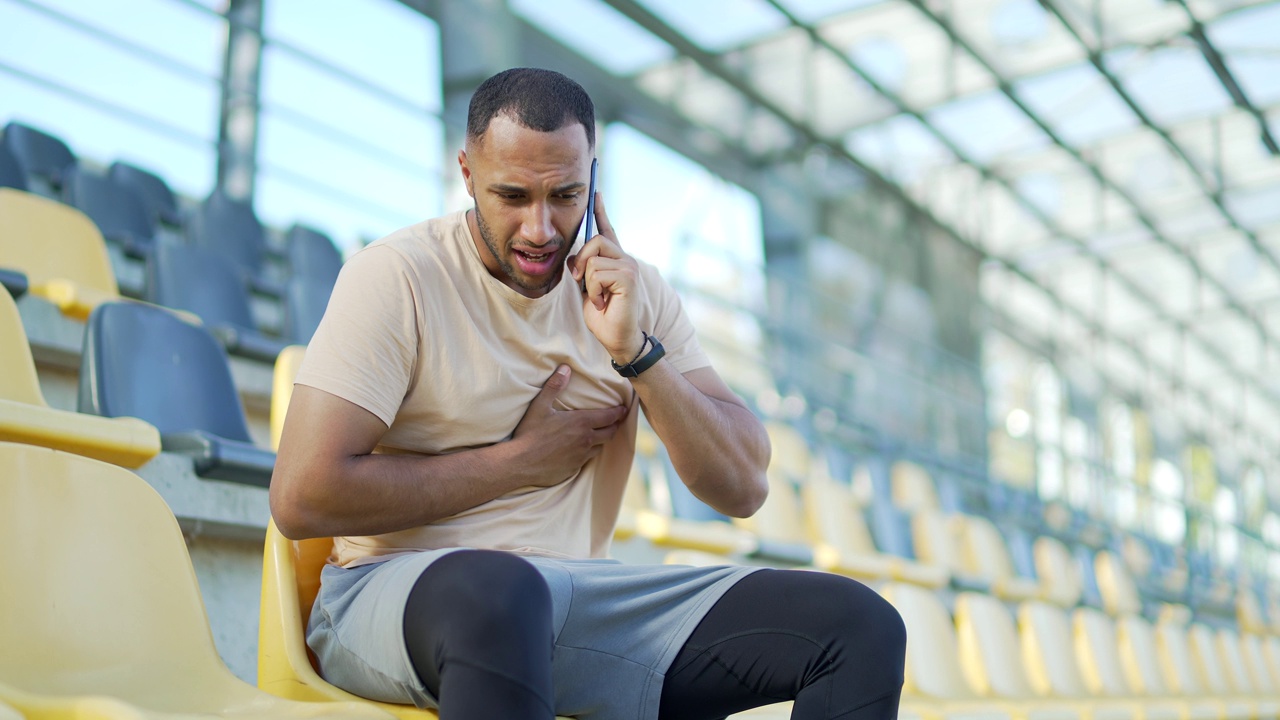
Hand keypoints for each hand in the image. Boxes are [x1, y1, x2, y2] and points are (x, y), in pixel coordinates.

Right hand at [509, 365, 628, 486]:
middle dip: (616, 425)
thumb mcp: (539, 405)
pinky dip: (590, 452)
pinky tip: (584, 449)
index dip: (619, 412)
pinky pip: (588, 459)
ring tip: (602, 434)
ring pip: (601, 447)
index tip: (624, 408)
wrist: (520, 463)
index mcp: (581, 423)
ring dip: (603, 439)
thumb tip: (566, 368)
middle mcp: (586, 440)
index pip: (609, 416)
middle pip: (610, 432)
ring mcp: (582, 456)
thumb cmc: (529, 433)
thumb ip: (554, 386)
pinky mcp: (575, 468)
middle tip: (617, 420)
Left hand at [568, 192, 645, 363]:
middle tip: (581, 281)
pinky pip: (597, 274)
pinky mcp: (629, 278)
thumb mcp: (585, 287)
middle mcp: (625, 259)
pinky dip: (593, 291)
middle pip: (595, 240)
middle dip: (581, 261)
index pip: (607, 230)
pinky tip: (603, 302)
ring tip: (597, 297)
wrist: (616, 337)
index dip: (601, 211)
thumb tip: (573, 257)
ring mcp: (629, 267)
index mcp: (615, 260)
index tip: (596, 193)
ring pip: (593, 260)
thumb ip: (581, 269)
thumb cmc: (602, 315)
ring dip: (588, 283)